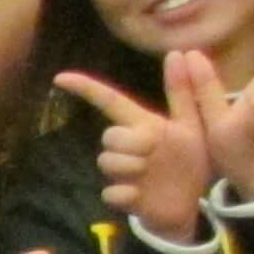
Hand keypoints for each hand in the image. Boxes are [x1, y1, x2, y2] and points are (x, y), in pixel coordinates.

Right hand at [57, 52, 218, 242]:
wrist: (192, 202)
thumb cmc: (191, 160)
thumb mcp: (193, 123)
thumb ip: (183, 90)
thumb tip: (177, 51)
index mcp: (143, 124)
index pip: (109, 100)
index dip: (86, 87)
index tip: (60, 78)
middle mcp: (128, 145)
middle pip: (108, 135)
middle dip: (129, 142)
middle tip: (153, 152)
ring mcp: (123, 172)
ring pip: (107, 161)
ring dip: (129, 167)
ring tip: (150, 174)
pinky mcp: (122, 197)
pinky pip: (112, 192)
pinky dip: (128, 195)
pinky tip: (143, 195)